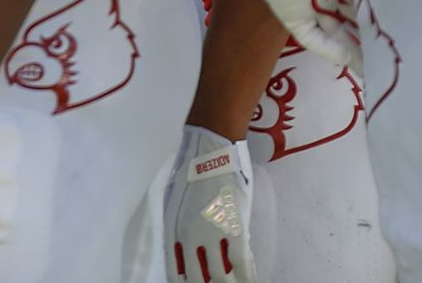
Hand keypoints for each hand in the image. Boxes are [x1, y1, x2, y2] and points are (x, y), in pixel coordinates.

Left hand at [164, 125, 253, 281]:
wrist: (209, 151)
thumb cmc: (191, 172)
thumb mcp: (174, 203)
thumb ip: (179, 229)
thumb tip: (186, 250)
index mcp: (172, 232)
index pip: (175, 273)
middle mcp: (190, 238)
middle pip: (198, 280)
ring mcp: (212, 235)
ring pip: (221, 277)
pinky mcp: (234, 229)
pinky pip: (242, 265)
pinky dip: (247, 278)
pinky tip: (250, 281)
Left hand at [234, 0, 385, 67]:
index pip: (364, 0)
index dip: (380, 13)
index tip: (401, 25)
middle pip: (352, 21)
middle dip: (369, 37)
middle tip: (392, 55)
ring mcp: (310, 3)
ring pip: (336, 33)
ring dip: (353, 50)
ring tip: (373, 68)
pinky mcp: (292, 13)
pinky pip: (313, 38)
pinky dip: (330, 50)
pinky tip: (346, 64)